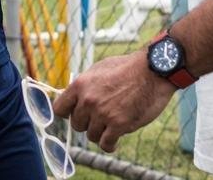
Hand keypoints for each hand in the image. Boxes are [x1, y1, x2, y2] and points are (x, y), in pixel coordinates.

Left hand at [53, 50, 174, 151]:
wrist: (151, 70)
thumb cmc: (127, 67)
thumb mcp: (100, 69)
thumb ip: (85, 84)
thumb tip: (75, 97)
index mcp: (81, 84)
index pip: (60, 108)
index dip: (67, 113)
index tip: (75, 114)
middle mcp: (88, 100)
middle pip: (76, 124)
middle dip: (87, 122)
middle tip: (100, 117)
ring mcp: (102, 113)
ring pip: (91, 135)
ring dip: (100, 132)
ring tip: (111, 124)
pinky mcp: (118, 124)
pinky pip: (106, 144)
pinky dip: (110, 145)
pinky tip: (114, 140)